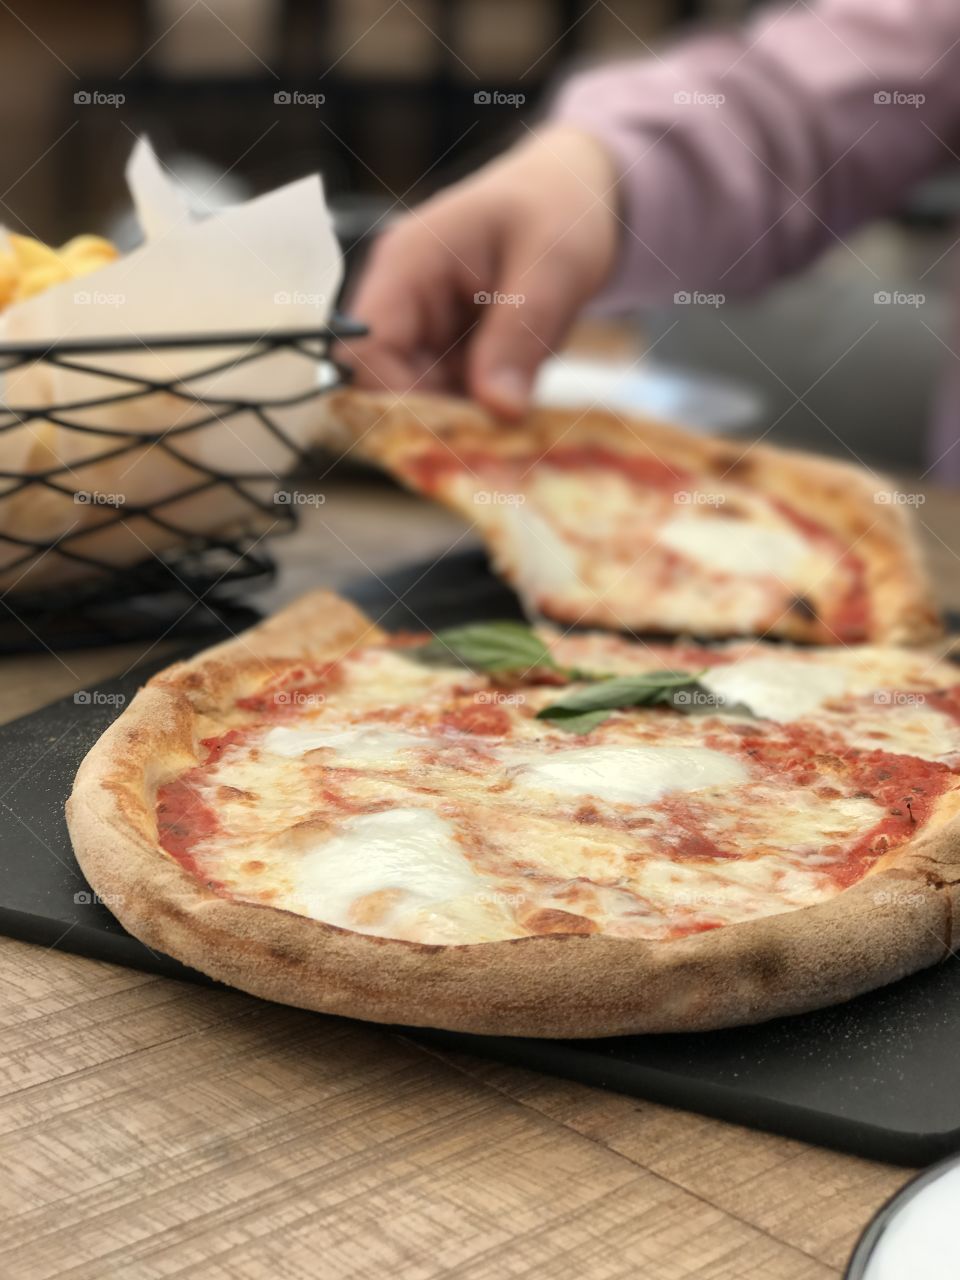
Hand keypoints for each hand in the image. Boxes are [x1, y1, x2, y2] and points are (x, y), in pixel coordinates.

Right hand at [342, 126, 619, 417]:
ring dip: (459, 420)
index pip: (367, 345)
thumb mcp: (554, 268)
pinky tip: (512, 415)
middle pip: (384, 381)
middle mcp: (402, 298)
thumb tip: (499, 410)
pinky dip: (476, 413)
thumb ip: (521, 336)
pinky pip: (446, 395)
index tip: (455, 431)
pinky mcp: (446, 348)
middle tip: (493, 444)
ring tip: (510, 431)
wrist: (577, 192)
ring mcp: (422, 326)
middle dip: (434, 418)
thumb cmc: (562, 208)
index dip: (397, 396)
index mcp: (409, 263)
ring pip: (417, 397)